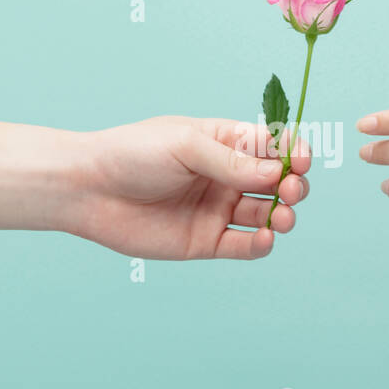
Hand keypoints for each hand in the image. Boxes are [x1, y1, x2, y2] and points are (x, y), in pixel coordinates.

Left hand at [65, 116, 310, 259]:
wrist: (88, 190)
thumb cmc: (131, 154)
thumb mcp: (185, 146)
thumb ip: (232, 161)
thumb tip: (277, 172)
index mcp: (224, 142)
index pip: (273, 146)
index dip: (293, 153)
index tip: (300, 161)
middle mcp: (225, 176)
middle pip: (277, 183)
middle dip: (293, 186)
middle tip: (289, 191)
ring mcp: (216, 209)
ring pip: (266, 215)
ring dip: (282, 215)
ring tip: (281, 217)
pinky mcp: (205, 241)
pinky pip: (244, 246)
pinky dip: (260, 244)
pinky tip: (262, 238)